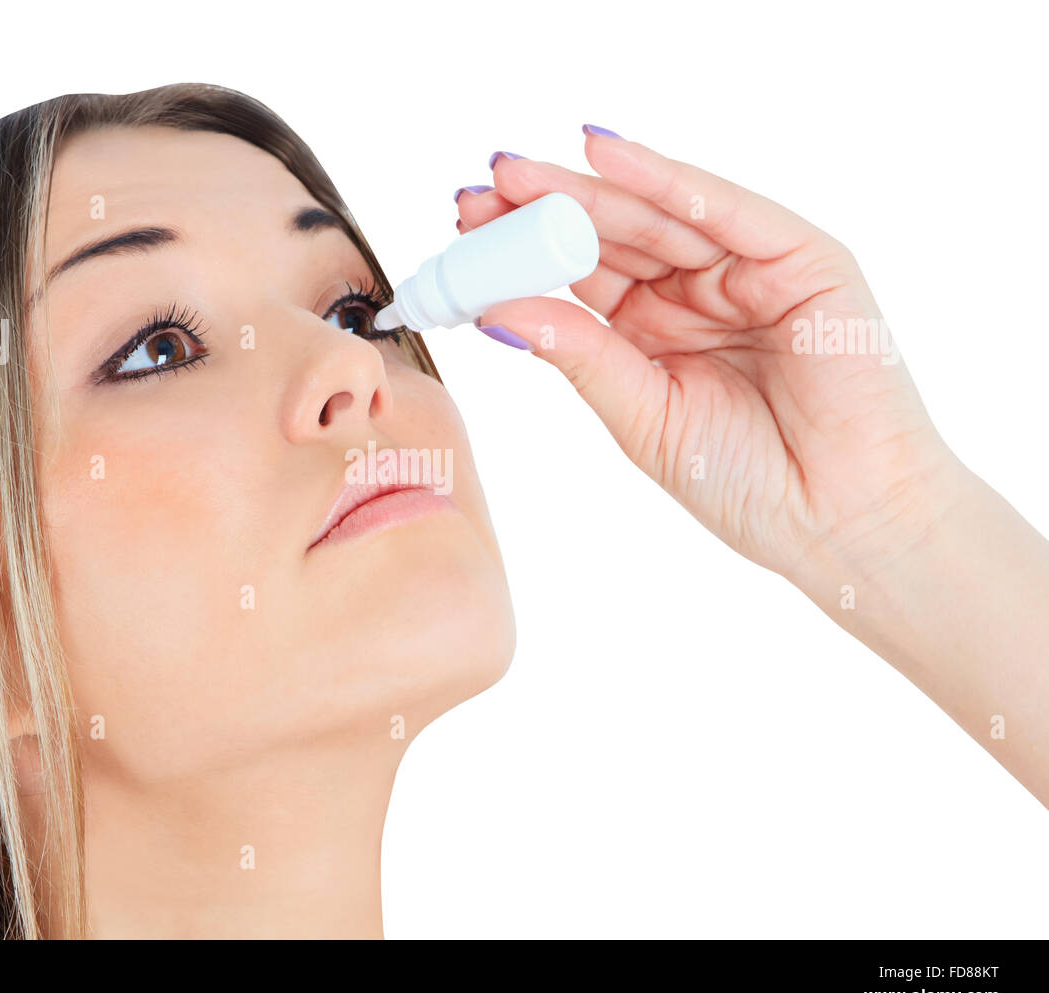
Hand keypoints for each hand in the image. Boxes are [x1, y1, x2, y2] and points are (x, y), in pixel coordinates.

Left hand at [459, 131, 964, 591]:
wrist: (842, 523)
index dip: (523, 252)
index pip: (580, 275)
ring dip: (585, 190)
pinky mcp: (803, 258)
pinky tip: (604, 158)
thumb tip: (497, 310)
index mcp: (654, 333)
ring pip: (657, 214)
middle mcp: (696, 293)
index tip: (462, 235)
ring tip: (515, 174)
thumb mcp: (642, 415)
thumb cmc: (750, 485)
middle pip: (610, 235)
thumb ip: (579, 355)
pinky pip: (727, 209)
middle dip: (542, 211)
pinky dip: (667, 180)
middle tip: (478, 190)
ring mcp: (748, 271)